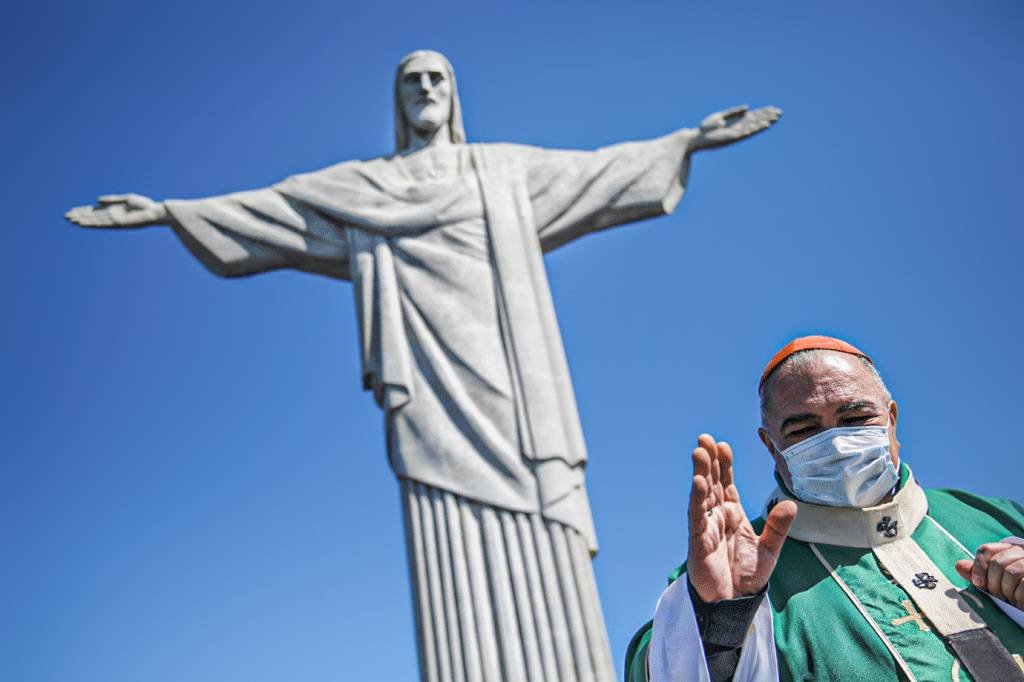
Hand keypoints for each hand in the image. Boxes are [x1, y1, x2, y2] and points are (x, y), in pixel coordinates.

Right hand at [66, 194, 166, 228]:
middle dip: (80, 215)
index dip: (84, 210)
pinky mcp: (118, 224)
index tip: (72, 210)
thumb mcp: (126, 199)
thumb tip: (96, 200)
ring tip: (70, 220)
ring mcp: (114, 220)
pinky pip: (103, 224)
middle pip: (92, 216)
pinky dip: (92, 223)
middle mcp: (112, 216)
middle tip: (66, 216)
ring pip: (95, 220)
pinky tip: (83, 223)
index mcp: (113, 210)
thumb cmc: (144, 205)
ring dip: (83, 220)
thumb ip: (111, 200)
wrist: (155, 212)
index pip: (95, 210)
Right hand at [687, 433, 796, 601]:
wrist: (734, 603)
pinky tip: (698, 481)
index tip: (723, 445)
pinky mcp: (698, 540)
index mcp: (733, 515)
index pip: (728, 484)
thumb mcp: (769, 549)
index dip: (726, 465)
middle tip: (705, 438)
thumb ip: (778, 527)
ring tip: (699, 451)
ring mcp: (706, 526)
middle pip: (713, 483)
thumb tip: (790, 504)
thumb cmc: (746, 576)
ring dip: (701, 472)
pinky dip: (697, 497)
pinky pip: (698, 515)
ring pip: (703, 494)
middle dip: (709, 460)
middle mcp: (717, 516)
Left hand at [692, 105, 781, 150]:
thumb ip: (734, 112)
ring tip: (775, 118)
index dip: (762, 112)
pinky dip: (755, 128)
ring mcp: (736, 133)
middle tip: (780, 112)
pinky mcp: (732, 137)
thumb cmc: (705, 128)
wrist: (696, 137)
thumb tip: (748, 107)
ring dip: (764, 122)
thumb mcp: (720, 115)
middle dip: (767, 116)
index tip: (773, 108)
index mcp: (735, 122)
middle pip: (756, 121)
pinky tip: (764, 125)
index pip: (752, 116)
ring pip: (754, 126)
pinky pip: (747, 131)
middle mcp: (738, 128)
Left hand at [955, 542, 1023, 608]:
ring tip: (1012, 600)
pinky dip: (1020, 597)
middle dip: (994, 583)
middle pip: (998, 562)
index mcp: (1010, 550)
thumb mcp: (998, 582)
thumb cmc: (1017, 592)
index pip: (986, 549)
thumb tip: (959, 565)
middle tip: (999, 596)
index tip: (977, 583)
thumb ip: (980, 573)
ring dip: (1008, 591)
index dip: (978, 566)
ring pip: (1012, 572)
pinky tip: (1022, 603)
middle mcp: (1023, 552)